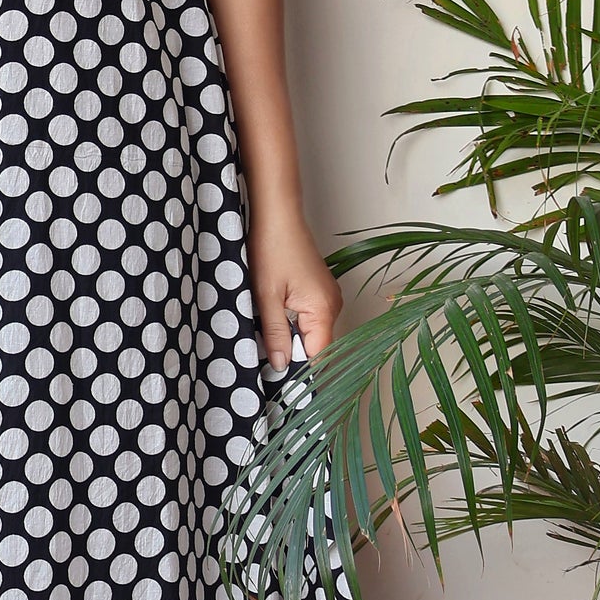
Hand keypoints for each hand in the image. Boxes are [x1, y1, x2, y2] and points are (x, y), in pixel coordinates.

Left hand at [250, 212, 342, 369]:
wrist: (278, 216)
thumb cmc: (272, 249)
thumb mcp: (266, 297)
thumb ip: (275, 334)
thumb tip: (280, 365)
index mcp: (323, 309)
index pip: (319, 356)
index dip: (301, 371)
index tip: (283, 383)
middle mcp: (333, 305)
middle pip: (317, 346)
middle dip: (294, 355)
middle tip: (269, 360)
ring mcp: (328, 297)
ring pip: (312, 332)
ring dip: (292, 338)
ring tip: (271, 335)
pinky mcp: (320, 291)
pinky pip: (311, 318)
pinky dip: (295, 324)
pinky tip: (277, 318)